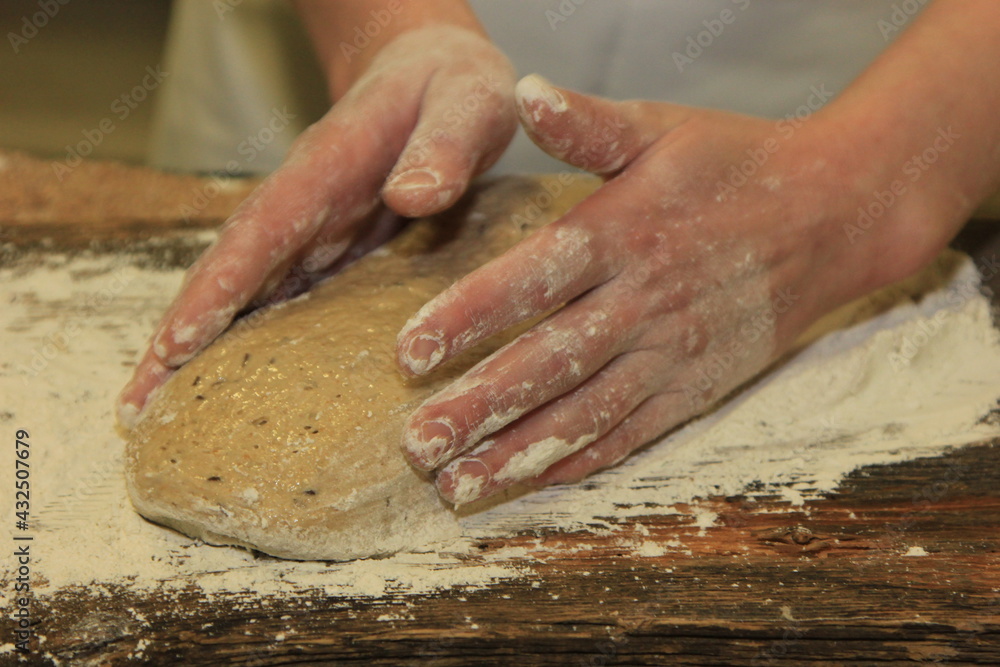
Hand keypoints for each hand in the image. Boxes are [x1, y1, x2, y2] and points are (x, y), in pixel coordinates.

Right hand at [118, 25, 516, 425]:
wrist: (435, 76)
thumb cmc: (453, 88)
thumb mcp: (469, 104)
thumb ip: (447, 146)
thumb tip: (413, 193)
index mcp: (330, 165)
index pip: (263, 228)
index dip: (220, 287)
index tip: (177, 342)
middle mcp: (306, 203)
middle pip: (231, 270)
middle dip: (181, 335)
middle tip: (136, 406)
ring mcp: (311, 229)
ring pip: (246, 292)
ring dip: (200, 348)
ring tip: (158, 412)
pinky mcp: (328, 249)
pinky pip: (281, 299)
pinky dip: (248, 341)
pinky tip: (232, 387)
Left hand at [396, 75, 929, 504]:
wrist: (836, 211)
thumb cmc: (738, 163)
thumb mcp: (662, 128)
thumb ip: (587, 123)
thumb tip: (521, 90)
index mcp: (623, 233)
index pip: (531, 281)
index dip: (467, 318)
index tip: (409, 355)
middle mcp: (643, 301)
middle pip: (549, 363)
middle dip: (479, 407)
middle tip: (416, 446)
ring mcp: (673, 353)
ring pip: (586, 413)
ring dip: (519, 453)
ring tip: (459, 486)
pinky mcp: (698, 387)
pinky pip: (634, 432)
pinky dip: (583, 460)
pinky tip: (535, 482)